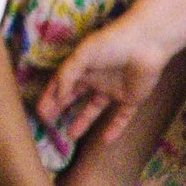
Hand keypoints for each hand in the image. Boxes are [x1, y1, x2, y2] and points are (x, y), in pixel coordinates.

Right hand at [34, 16, 171, 149]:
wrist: (144, 45)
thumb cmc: (110, 44)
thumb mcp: (83, 55)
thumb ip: (68, 75)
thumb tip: (56, 96)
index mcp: (81, 66)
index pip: (61, 84)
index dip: (50, 97)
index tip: (40, 111)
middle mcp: (95, 79)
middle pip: (74, 97)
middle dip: (60, 109)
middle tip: (48, 123)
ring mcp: (113, 90)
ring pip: (95, 110)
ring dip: (83, 122)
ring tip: (71, 136)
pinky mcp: (131, 99)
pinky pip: (121, 118)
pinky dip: (114, 129)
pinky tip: (105, 141)